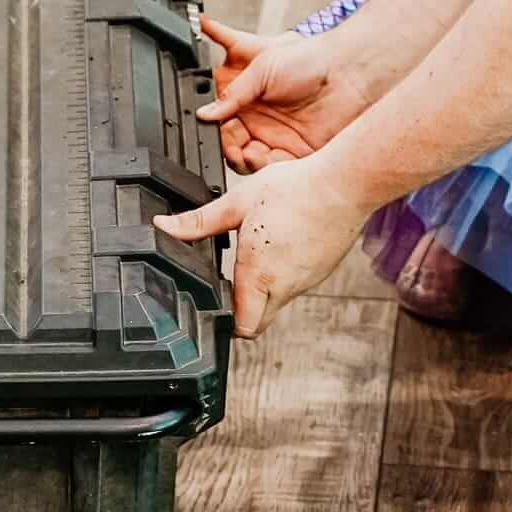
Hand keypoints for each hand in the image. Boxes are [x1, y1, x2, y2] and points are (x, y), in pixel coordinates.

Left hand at [153, 149, 375, 337]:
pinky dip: (286, 275)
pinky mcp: (323, 270)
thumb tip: (164, 227)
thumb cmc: (297, 190)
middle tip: (231, 284)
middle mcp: (285, 286)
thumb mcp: (239, 201)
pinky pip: (298, 284)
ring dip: (264, 291)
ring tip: (258, 255)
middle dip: (242, 312)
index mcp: (259, 274)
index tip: (215, 303)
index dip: (226, 322)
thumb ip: (200, 221)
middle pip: (259, 321)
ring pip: (279, 302)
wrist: (347, 184)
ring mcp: (308, 281)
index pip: (242, 327)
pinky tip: (282, 245)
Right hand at [196, 16, 373, 170]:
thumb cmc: (308, 60)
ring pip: (250, 161)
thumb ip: (233, 93)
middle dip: (227, 149)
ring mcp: (278, 138)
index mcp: (248, 101)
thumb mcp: (262, 69)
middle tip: (229, 147)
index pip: (223, 123)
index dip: (215, 130)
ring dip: (243, 160)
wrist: (347, 71)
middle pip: (232, 146)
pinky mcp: (296, 153)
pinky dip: (265, 166)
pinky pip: (274, 168)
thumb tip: (206, 112)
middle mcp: (261, 122)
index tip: (210, 131)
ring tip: (246, 153)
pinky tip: (262, 156)